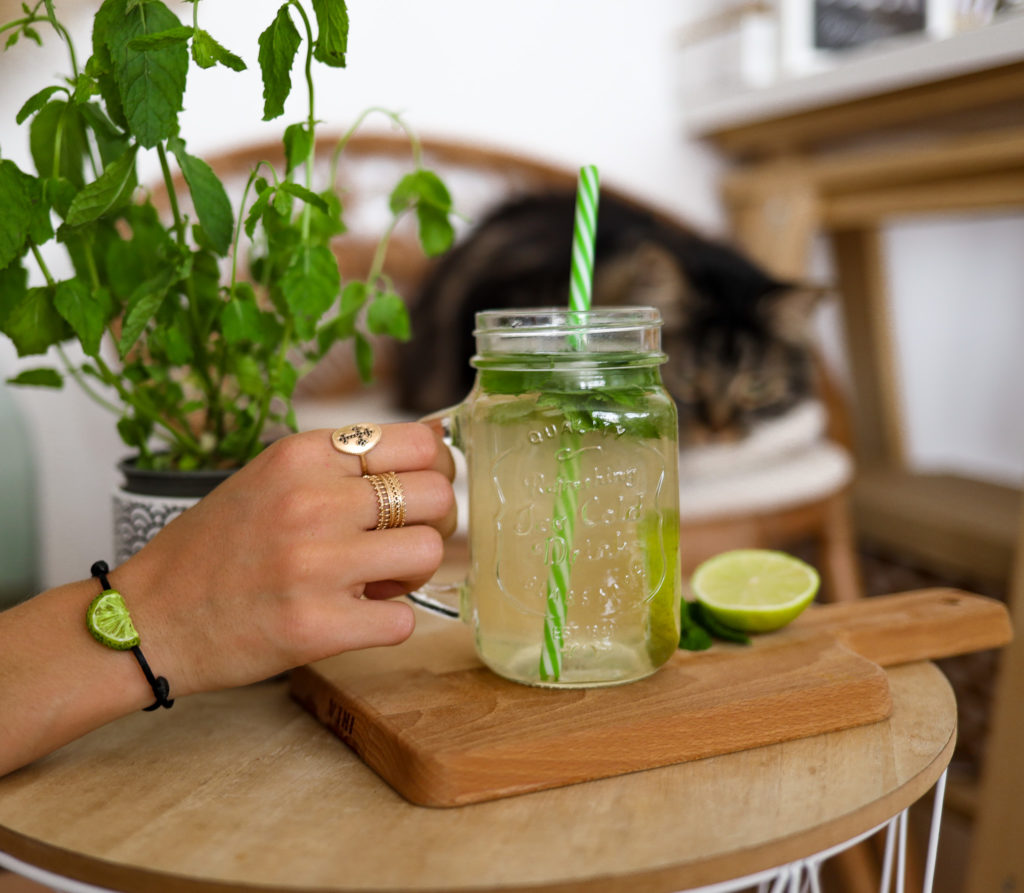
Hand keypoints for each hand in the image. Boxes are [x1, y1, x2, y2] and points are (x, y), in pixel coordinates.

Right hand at [112, 422, 455, 696]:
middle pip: (438, 496)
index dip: (435, 470)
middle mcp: (312, 501)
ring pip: (429, 553)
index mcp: (302, 456)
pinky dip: (388, 623)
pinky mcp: (318, 626)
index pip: (421, 442)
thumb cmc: (217, 548)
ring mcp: (316, 564)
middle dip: (431, 524)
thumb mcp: (273, 477)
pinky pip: (405, 620)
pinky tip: (352, 618)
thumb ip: (346, 463)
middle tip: (398, 543)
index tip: (417, 492)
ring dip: (411, 574)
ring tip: (373, 582)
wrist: (149, 617)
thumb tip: (438, 440)